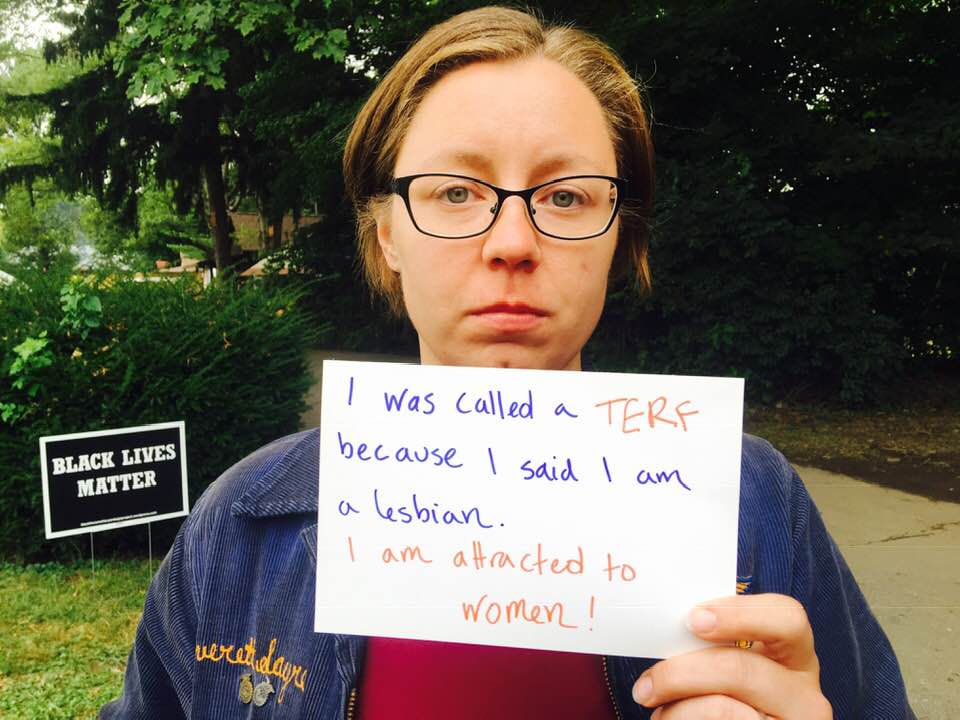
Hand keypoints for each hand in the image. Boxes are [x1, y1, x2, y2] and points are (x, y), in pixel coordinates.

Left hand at [632, 593, 832, 718]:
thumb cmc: (725, 700)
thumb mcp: (731, 669)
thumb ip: (714, 645)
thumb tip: (668, 626)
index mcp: (795, 658)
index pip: (787, 618)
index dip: (740, 614)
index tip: (694, 618)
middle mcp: (806, 695)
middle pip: (742, 669)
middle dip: (683, 673)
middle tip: (647, 685)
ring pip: (725, 708)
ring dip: (678, 709)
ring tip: (659, 713)